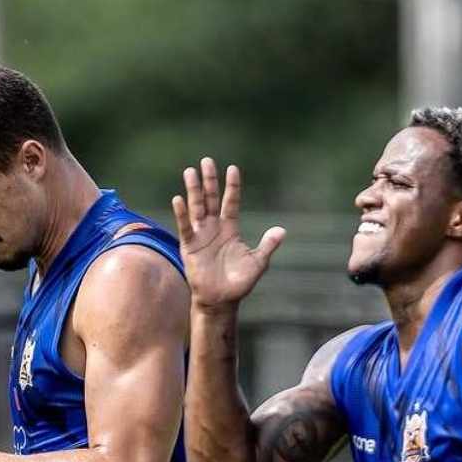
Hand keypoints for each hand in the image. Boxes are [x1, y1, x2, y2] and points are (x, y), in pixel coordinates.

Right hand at [171, 157, 284, 310]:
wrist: (220, 300)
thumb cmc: (239, 283)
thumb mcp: (258, 262)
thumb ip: (268, 245)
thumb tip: (282, 230)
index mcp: (230, 229)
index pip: (231, 202)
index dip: (232, 186)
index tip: (233, 168)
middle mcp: (214, 228)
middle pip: (211, 198)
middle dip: (209, 180)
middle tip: (207, 160)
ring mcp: (200, 235)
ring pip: (197, 207)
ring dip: (194, 190)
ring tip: (190, 171)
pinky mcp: (189, 246)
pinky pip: (185, 227)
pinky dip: (182, 214)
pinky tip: (179, 199)